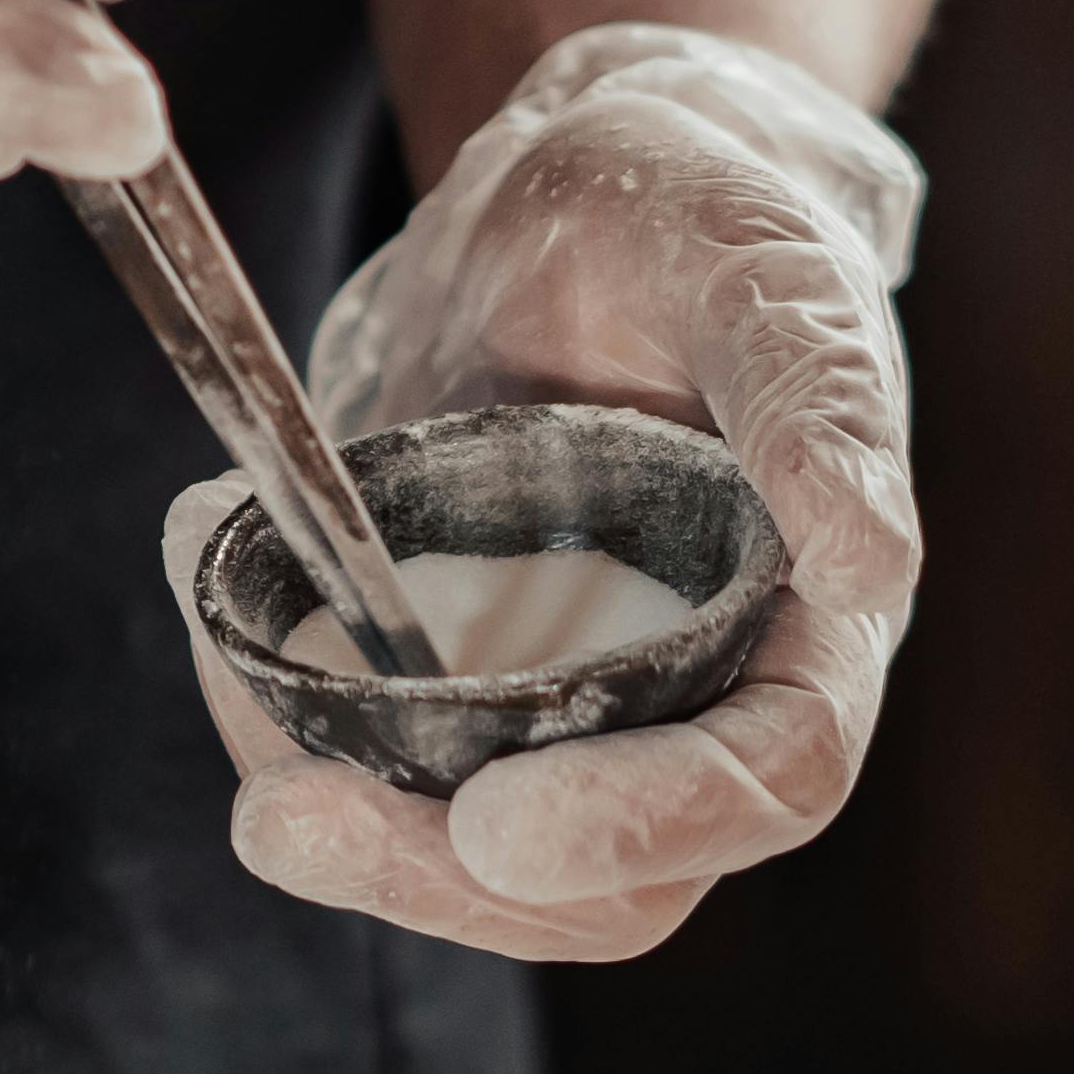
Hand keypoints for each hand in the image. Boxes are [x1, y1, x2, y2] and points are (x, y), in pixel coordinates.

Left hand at [164, 23, 930, 958]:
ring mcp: (560, 706)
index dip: (641, 828)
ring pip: (465, 854)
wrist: (570, 190)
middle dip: (439, 880)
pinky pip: (361, 750)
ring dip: (337, 826)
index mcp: (808, 625)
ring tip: (223, 676)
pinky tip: (205, 563)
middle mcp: (691, 697)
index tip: (496, 828)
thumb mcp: (764, 274)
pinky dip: (268, 704)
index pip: (763, 784)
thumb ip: (819, 411)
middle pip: (601, 884)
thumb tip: (868, 568)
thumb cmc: (700, 219)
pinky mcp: (446, 679)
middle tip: (285, 822)